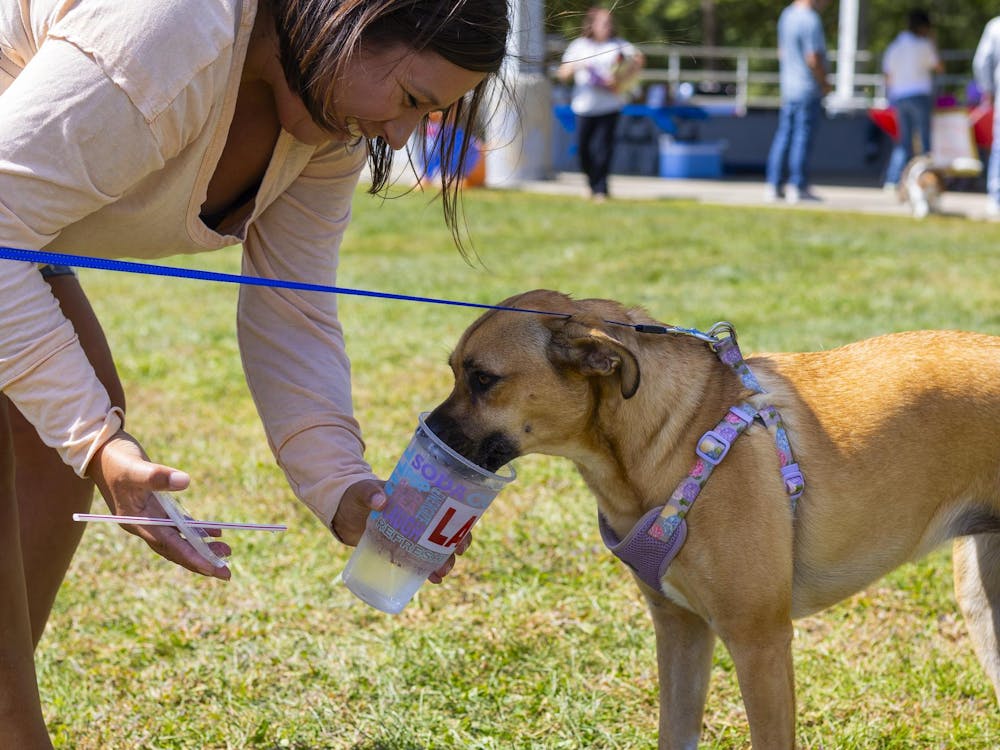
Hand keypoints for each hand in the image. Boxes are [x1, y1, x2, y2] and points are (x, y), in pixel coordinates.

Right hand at [86, 430, 230, 579]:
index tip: (213, 569)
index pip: (170, 545)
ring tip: (227, 553)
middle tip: (226, 574)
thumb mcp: (135, 467)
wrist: (101, 452)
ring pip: (180, 539)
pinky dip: (196, 530)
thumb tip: (185, 482)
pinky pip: (179, 525)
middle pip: (176, 550)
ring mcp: (151, 517)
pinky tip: (214, 533)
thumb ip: (157, 476)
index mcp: (138, 522)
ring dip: (202, 547)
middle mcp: (145, 525)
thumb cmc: (116, 460)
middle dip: (201, 562)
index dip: (192, 557)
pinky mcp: (157, 507)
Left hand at [332, 478, 471, 582]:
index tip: (463, 536)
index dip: (462, 522)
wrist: (343, 513)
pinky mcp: (402, 548)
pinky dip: (428, 570)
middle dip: (456, 545)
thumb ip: (369, 493)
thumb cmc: (355, 496)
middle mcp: (421, 517)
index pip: (448, 507)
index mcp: (419, 498)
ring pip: (437, 548)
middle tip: (455, 557)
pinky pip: (420, 560)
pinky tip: (433, 579)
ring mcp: (412, 534)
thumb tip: (381, 502)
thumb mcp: (362, 491)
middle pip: (448, 530)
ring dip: (444, 561)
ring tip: (441, 573)